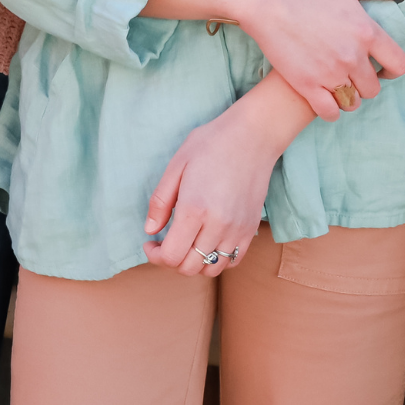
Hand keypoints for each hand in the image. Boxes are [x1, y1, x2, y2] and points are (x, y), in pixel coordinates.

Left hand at [142, 73, 312, 277]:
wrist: (253, 135)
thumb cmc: (212, 144)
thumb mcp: (176, 166)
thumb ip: (160, 201)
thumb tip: (151, 230)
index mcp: (194, 210)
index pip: (172, 256)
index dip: (155, 256)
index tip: (151, 242)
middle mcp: (217, 225)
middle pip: (189, 268)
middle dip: (171, 261)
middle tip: (165, 243)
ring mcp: (237, 229)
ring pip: (211, 269)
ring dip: (194, 263)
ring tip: (187, 244)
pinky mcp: (251, 228)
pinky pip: (232, 260)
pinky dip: (217, 260)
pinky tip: (208, 242)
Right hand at [225, 0, 404, 121]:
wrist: (264, 1)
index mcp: (367, 31)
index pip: (399, 65)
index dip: (393, 70)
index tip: (382, 68)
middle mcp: (353, 56)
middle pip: (374, 88)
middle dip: (366, 84)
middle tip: (353, 75)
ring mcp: (330, 73)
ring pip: (352, 102)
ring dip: (349, 97)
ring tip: (338, 87)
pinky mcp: (307, 85)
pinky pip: (329, 112)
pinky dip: (330, 110)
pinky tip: (325, 100)